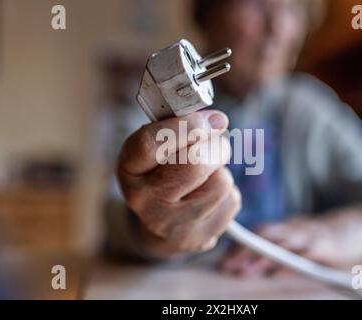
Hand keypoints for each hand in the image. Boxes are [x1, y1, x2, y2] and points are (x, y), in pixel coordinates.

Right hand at [118, 110, 240, 258]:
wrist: (162, 226)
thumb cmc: (162, 173)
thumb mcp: (158, 146)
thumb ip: (179, 127)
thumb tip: (218, 121)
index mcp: (130, 169)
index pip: (150, 143)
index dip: (186, 126)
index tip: (210, 119)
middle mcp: (145, 201)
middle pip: (195, 162)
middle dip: (215, 146)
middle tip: (216, 142)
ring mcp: (173, 224)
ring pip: (221, 181)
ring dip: (222, 170)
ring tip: (207, 174)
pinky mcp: (200, 238)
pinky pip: (231, 200)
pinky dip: (227, 192)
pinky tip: (209, 196)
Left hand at [221, 203, 361, 276]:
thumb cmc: (325, 237)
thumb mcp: (301, 237)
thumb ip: (280, 245)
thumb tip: (248, 262)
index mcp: (287, 226)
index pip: (259, 232)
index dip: (240, 244)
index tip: (223, 259)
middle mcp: (295, 228)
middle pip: (265, 236)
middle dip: (244, 251)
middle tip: (227, 266)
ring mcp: (310, 236)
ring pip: (281, 245)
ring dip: (261, 258)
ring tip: (244, 271)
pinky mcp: (326, 247)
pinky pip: (305, 255)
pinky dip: (289, 264)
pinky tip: (276, 273)